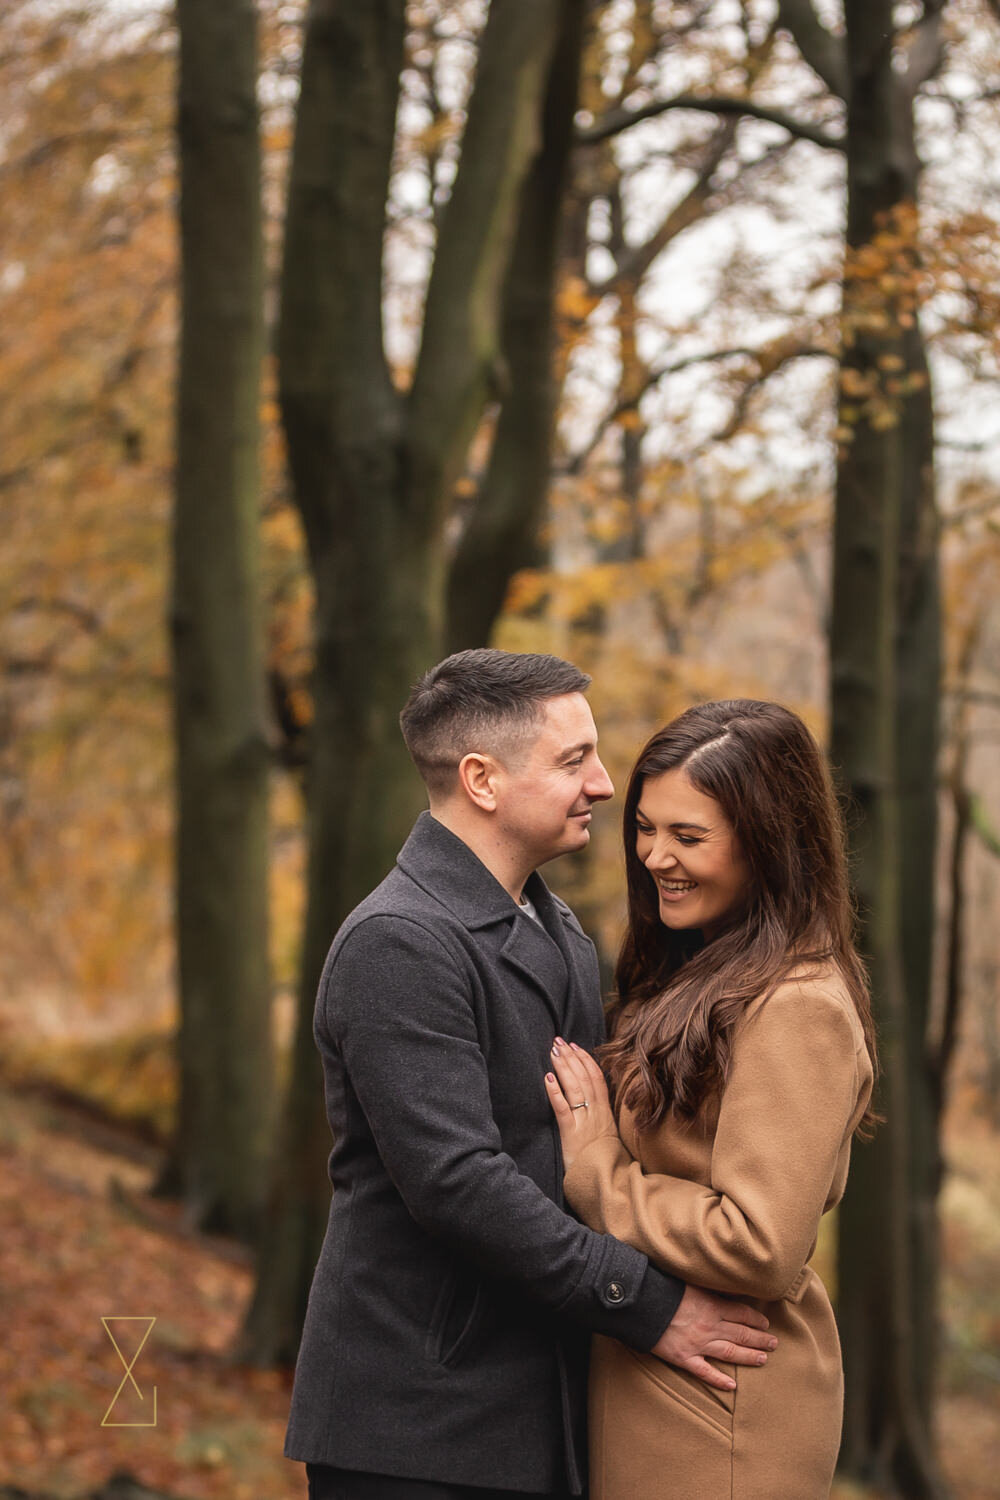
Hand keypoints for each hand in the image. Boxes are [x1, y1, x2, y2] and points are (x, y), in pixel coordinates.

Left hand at [544, 1038, 617, 1168]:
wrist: (606, 1180)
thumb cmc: (604, 1159)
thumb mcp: (607, 1133)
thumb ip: (600, 1115)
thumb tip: (592, 1099)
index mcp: (604, 1111)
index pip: (597, 1078)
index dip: (586, 1060)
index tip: (576, 1046)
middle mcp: (596, 1113)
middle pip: (584, 1078)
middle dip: (571, 1057)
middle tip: (559, 1041)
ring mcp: (584, 1122)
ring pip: (574, 1088)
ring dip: (563, 1067)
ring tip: (553, 1051)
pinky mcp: (571, 1133)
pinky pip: (563, 1109)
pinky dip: (555, 1091)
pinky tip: (547, 1078)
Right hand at [650, 1284, 776, 1390]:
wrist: (641, 1303)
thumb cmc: (663, 1288)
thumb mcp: (689, 1281)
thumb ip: (707, 1288)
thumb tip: (724, 1286)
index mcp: (711, 1305)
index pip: (741, 1313)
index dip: (755, 1319)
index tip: (765, 1324)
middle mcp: (710, 1326)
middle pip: (741, 1334)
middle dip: (760, 1339)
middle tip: (774, 1344)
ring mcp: (698, 1344)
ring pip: (730, 1353)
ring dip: (749, 1357)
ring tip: (763, 1359)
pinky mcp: (684, 1357)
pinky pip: (705, 1372)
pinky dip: (719, 1380)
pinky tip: (732, 1386)